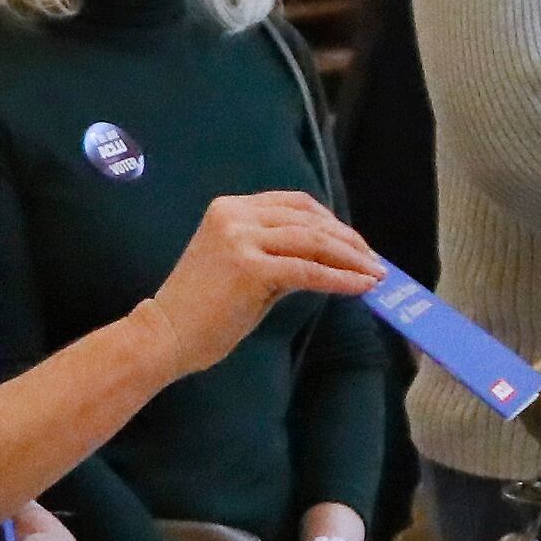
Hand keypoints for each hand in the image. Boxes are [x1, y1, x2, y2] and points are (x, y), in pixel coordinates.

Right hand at [131, 194, 380, 377]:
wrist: (164, 335)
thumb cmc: (201, 310)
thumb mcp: (241, 268)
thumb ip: (277, 255)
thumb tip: (327, 261)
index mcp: (231, 208)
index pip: (295, 204)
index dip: (331, 221)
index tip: (355, 243)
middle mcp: (236, 215)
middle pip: (310, 219)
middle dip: (349, 240)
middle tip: (374, 261)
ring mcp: (242, 239)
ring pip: (314, 242)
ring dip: (351, 259)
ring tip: (375, 275)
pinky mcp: (250, 269)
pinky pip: (308, 271)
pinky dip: (339, 279)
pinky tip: (360, 287)